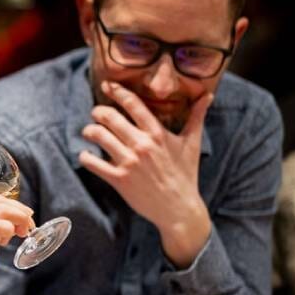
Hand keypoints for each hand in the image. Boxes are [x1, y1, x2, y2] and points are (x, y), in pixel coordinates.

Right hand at [0, 194, 32, 294]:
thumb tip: (8, 218)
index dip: (11, 205)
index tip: (21, 218)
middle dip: (19, 211)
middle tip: (27, 226)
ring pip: (1, 209)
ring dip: (19, 218)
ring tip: (22, 233)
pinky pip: (0, 226)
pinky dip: (12, 229)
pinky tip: (10, 242)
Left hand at [79, 81, 212, 267]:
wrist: (179, 208)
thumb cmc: (186, 175)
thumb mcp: (192, 144)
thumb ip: (197, 117)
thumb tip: (209, 96)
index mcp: (157, 133)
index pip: (133, 104)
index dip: (117, 91)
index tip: (107, 85)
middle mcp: (142, 145)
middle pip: (110, 117)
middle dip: (98, 111)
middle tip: (96, 113)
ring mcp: (129, 162)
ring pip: (99, 136)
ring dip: (89, 131)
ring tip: (88, 131)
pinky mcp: (119, 180)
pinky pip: (94, 163)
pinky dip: (85, 157)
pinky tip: (86, 155)